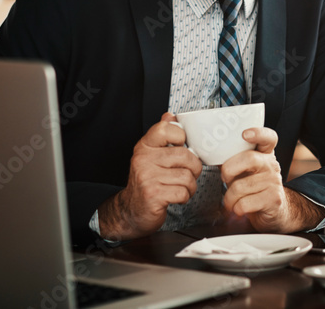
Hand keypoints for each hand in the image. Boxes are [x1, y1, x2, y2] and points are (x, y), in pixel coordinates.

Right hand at [97, 113, 202, 239]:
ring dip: (190, 185)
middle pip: (185, 155)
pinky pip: (183, 192)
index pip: (165, 128)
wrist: (131, 210)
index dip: (181, 137)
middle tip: (189, 173)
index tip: (182, 147)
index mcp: (144, 146)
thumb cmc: (147, 181)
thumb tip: (170, 115)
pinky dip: (185, 196)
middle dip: (194, 168)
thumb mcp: (151, 155)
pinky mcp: (154, 195)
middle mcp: (143, 159)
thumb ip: (161, 135)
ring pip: (187, 176)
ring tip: (182, 187)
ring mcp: (147, 177)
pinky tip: (177, 197)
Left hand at [220, 127, 324, 231]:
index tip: (245, 134)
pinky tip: (239, 209)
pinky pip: (245, 203)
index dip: (258, 133)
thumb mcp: (242, 171)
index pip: (268, 137)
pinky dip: (236, 209)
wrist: (272, 212)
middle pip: (249, 159)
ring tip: (231, 200)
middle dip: (229, 170)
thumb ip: (231, 160)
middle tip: (224, 179)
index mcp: (264, 154)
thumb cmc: (251, 188)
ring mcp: (274, 182)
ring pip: (241, 187)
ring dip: (229, 198)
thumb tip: (208, 152)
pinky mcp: (274, 199)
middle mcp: (272, 164)